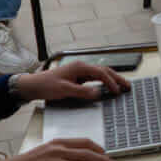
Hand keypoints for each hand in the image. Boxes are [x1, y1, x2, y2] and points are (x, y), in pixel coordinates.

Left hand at [17, 62, 131, 104]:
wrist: (32, 86)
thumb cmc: (46, 85)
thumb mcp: (64, 90)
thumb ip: (82, 92)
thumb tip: (97, 93)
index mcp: (79, 67)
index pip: (100, 73)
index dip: (110, 82)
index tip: (117, 91)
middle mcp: (81, 67)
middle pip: (104, 71)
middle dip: (117, 78)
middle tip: (127, 86)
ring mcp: (79, 72)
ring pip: (100, 74)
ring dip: (111, 80)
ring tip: (122, 87)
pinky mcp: (77, 78)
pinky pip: (94, 79)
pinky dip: (103, 82)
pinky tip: (107, 88)